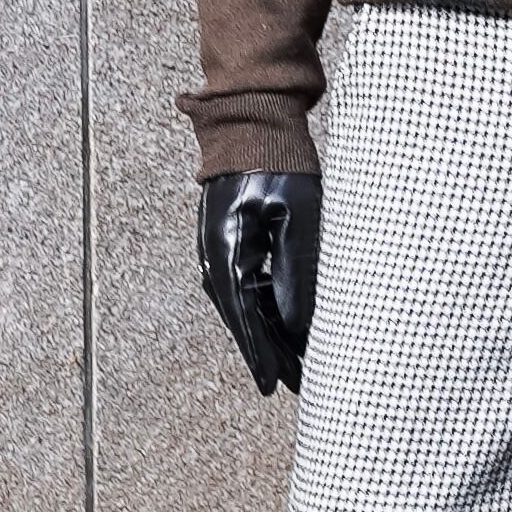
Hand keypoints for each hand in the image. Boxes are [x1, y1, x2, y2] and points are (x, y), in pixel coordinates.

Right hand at [198, 171, 321, 397]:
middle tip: (292, 386)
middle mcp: (216, 255)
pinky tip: (285, 324)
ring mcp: (219, 248)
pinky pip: (245, 286)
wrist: (253, 125)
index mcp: (228, 251)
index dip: (262, 355)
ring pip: (244, 305)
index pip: (245, 317)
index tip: (274, 386)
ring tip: (294, 362)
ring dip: (267, 332)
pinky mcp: (229, 241)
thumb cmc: (278, 164)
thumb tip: (295, 325)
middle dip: (268, 352)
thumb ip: (295, 273)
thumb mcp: (295, 218)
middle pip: (243, 318)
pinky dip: (264, 308)